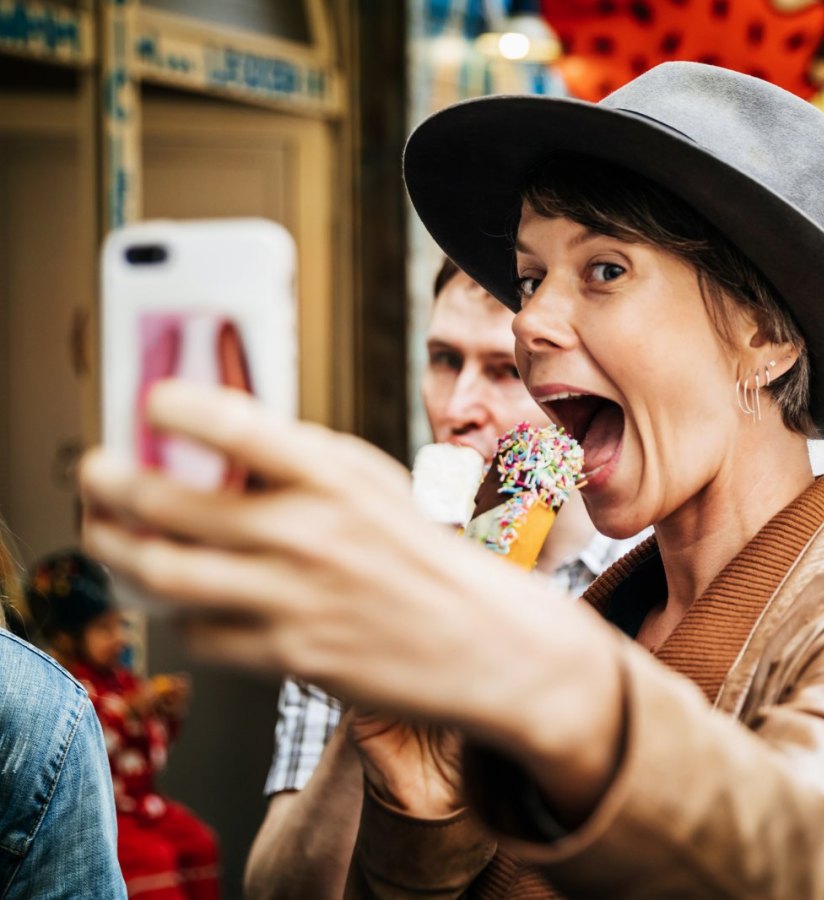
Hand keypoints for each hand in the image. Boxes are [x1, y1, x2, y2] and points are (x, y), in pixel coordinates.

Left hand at [80, 381, 624, 820]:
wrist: (485, 643)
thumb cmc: (426, 557)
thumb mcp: (378, 485)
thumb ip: (303, 460)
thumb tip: (217, 444)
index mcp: (337, 478)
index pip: (234, 424)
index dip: (172, 407)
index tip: (147, 404)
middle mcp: (310, 535)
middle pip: (168, 504)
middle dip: (109, 485)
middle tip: (94, 473)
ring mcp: (296, 600)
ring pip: (165, 575)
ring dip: (119, 552)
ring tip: (107, 537)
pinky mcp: (291, 658)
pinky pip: (201, 634)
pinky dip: (182, 616)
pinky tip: (187, 602)